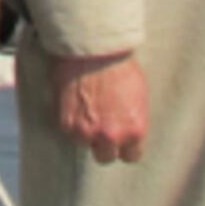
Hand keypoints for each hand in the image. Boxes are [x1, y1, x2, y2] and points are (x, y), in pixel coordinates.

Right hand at [48, 48, 146, 163]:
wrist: (93, 48)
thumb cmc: (119, 65)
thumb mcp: (138, 95)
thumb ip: (132, 119)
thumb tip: (127, 128)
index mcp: (134, 131)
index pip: (131, 156)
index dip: (124, 146)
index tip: (118, 137)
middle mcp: (111, 136)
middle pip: (106, 157)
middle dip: (102, 144)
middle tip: (98, 125)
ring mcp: (86, 132)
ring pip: (83, 142)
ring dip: (83, 130)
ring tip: (84, 106)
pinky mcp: (66, 124)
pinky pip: (68, 130)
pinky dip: (69, 118)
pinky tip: (73, 100)